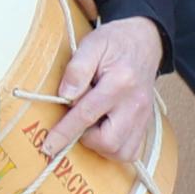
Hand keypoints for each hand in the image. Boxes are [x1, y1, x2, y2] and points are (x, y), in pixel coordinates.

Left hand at [41, 15, 165, 163]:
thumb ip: (76, 69)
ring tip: (93, 126)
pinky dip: (115, 148)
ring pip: (122, 152)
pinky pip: (131, 150)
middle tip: (79, 122)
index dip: (65, 133)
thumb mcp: (92, 44)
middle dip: (88, 139)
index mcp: (120, 82)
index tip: (48, 146)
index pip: (87, 114)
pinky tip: (105, 131)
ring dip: (101, 146)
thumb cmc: (115, 42)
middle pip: (109, 142)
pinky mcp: (146, 123)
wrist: (145, 41)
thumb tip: (65, 97)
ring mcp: (144, 116)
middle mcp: (136, 104)